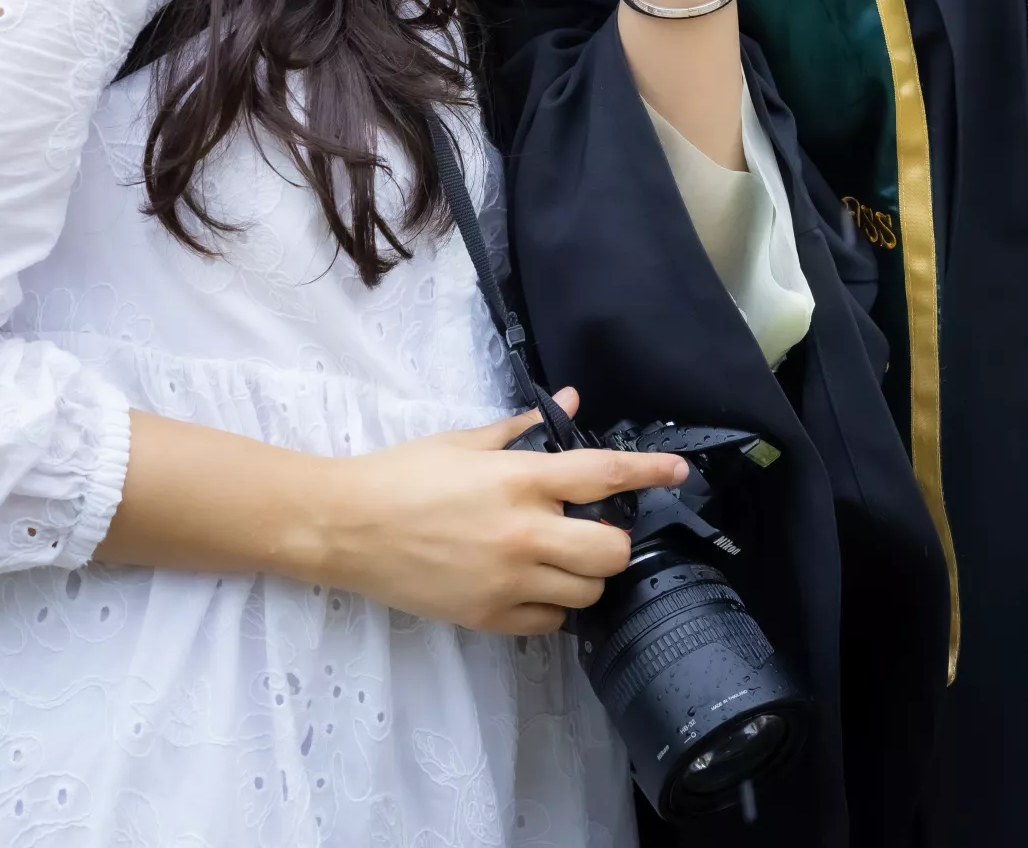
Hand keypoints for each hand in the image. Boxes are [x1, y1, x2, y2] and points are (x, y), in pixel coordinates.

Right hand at [316, 388, 687, 634]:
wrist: (347, 527)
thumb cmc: (404, 474)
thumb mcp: (465, 440)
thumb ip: (524, 428)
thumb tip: (571, 404)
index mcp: (521, 479)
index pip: (605, 474)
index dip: (649, 471)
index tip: (679, 472)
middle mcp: (524, 533)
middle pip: (611, 551)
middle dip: (615, 541)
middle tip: (595, 529)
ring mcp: (507, 581)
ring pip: (586, 593)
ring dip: (586, 576)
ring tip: (563, 558)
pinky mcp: (488, 618)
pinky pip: (549, 624)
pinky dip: (552, 607)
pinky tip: (534, 586)